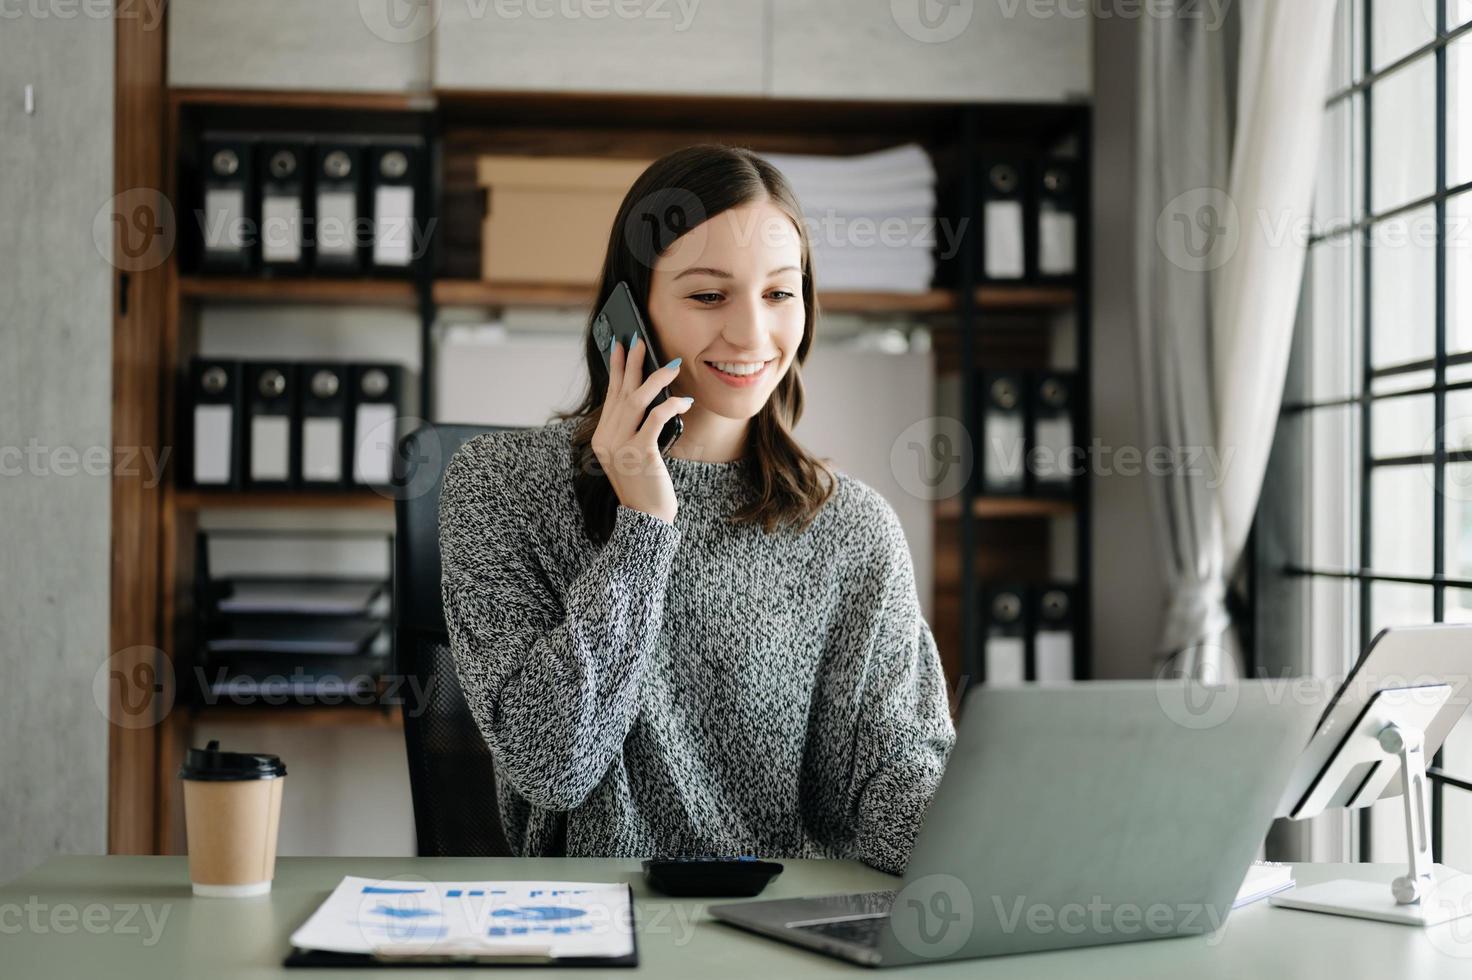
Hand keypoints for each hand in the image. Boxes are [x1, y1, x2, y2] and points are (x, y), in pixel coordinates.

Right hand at [590, 334, 693, 524]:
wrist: (646, 519)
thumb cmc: (645, 486)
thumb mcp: (633, 455)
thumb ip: (633, 429)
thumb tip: (650, 397)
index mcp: (602, 438)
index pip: (610, 395)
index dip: (616, 369)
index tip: (620, 346)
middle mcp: (606, 439)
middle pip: (621, 392)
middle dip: (632, 363)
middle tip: (640, 340)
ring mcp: (620, 446)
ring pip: (636, 400)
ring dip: (655, 379)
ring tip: (671, 364)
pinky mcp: (640, 453)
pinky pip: (655, 419)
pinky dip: (670, 406)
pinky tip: (684, 401)